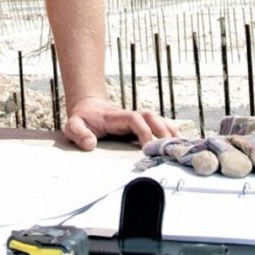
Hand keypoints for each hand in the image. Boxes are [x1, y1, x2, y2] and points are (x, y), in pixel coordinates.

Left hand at [62, 96, 178, 150]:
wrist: (87, 108)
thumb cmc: (81, 119)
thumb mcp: (72, 126)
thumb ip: (79, 134)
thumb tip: (90, 145)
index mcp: (115, 117)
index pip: (134, 118)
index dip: (142, 130)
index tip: (146, 146)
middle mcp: (129, 116)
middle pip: (151, 116)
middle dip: (162, 129)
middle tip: (171, 146)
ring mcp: (136, 120)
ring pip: (158, 119)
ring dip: (169, 130)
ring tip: (181, 145)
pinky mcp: (140, 125)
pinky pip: (158, 126)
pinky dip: (169, 132)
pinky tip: (179, 142)